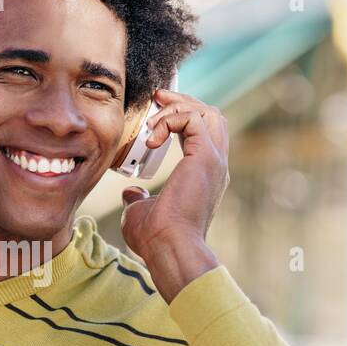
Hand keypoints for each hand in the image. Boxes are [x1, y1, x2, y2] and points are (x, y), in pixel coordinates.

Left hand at [119, 90, 229, 299]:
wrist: (170, 248)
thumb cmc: (156, 238)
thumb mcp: (141, 211)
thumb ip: (139, 198)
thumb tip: (131, 193)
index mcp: (205, 175)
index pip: (203, 132)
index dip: (181, 116)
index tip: (156, 112)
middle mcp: (215, 165)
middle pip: (211, 115)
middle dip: (183, 101)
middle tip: (158, 97)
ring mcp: (214, 161)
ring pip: (207, 112)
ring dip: (178, 106)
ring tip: (154, 116)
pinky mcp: (205, 157)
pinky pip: (194, 119)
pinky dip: (172, 118)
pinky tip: (153, 136)